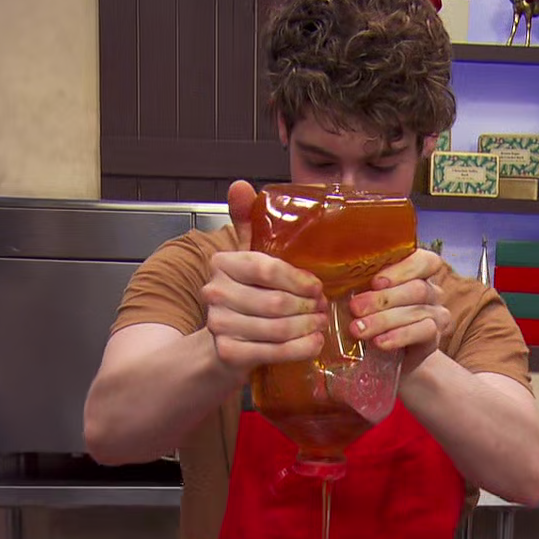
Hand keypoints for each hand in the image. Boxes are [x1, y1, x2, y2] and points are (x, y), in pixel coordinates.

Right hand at [201, 180, 327, 376]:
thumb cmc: (244, 295)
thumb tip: (240, 186)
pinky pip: (274, 351)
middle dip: (309, 307)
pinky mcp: (228, 352)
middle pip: (277, 301)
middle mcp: (215, 292)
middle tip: (324, 309)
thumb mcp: (246, 257)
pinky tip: (313, 343)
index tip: (317, 288)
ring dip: (308, 328)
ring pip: (279, 327)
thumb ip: (247, 221)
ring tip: (321, 324)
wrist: (221, 342)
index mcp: (222, 263)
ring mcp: (219, 324)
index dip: (299, 280)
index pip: (268, 269)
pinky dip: (300, 348)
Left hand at [348, 249, 452, 374]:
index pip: (424, 261)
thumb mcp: (360, 300)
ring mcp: (435, 315)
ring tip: (359, 330)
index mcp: (415, 273)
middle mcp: (430, 291)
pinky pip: (424, 332)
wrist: (384, 360)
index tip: (375, 282)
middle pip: (417, 288)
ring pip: (418, 310)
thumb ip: (352, 287)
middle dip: (383, 299)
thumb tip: (328, 279)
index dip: (403, 269)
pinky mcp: (433, 339)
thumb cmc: (369, 319)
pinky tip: (379, 342)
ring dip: (384, 320)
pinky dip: (399, 336)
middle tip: (355, 308)